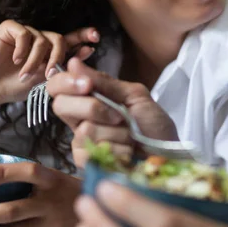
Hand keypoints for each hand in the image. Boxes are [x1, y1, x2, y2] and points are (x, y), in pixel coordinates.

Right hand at [0, 20, 98, 105]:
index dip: (84, 35)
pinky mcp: (9, 28)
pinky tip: (15, 60)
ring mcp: (25, 32)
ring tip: (25, 75)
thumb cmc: (15, 86)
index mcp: (50, 50)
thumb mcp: (43, 81)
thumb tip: (89, 52)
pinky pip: (24, 32)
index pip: (70, 39)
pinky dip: (22, 48)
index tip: (96, 37)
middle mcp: (39, 39)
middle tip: (50, 72)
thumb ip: (63, 68)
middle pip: (59, 38)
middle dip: (58, 56)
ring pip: (41, 39)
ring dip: (35, 60)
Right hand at [46, 58, 178, 167]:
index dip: (66, 82)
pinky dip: (117, 149)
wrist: (169, 155)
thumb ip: (104, 82)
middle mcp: (80, 120)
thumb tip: (73, 62)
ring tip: (131, 136)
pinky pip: (90, 151)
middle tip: (119, 116)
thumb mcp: (134, 96)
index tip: (87, 85)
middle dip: (93, 107)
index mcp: (88, 99)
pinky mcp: (86, 164)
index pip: (58, 86)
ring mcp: (81, 142)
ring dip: (116, 132)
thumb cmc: (153, 125)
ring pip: (84, 129)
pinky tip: (127, 152)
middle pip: (61, 105)